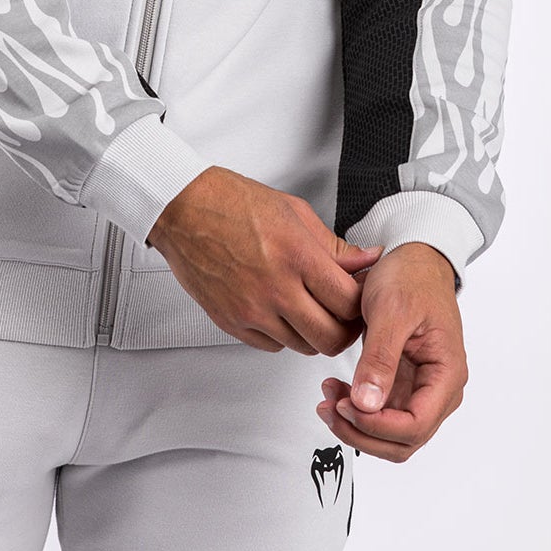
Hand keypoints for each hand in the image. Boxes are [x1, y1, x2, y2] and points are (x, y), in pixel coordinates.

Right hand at [147, 167, 383, 354]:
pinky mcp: (231, 323)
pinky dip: (283, 335)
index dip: (361, 305)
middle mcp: (275, 288)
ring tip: (310, 309)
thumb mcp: (294, 212)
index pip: (348, 302)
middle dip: (344, 330)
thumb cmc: (234, 203)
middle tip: (342, 315)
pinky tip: (281, 311)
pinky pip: (272, 346)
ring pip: (302, 347)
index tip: (359, 299)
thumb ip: (334, 245)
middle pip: (330, 338)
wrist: (184, 210)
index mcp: (296, 256)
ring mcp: (251, 310)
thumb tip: (367, 260)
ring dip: (313, 333)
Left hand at [315, 242, 466, 460]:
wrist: (413, 260)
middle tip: (330, 408)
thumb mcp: (392, 311)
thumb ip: (380, 359)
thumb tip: (367, 404)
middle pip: (403, 440)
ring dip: (357, 425)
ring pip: (389, 433)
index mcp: (446, 374)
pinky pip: (380, 413)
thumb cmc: (411, 278)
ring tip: (327, 398)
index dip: (378, 426)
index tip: (348, 406)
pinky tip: (335, 390)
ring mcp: (420, 389)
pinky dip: (356, 410)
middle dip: (363, 433)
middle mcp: (438, 389)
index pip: (416, 425)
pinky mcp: (402, 383)